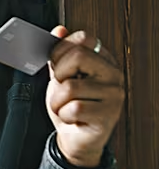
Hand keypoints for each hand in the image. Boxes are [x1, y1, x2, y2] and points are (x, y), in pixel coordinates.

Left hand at [46, 26, 124, 167]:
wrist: (75, 138)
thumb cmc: (69, 105)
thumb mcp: (61, 77)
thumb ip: (59, 55)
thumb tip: (58, 30)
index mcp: (103, 60)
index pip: (85, 38)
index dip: (61, 48)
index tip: (55, 62)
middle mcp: (113, 75)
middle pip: (78, 57)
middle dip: (58, 74)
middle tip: (60, 86)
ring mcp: (115, 95)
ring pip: (70, 87)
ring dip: (57, 101)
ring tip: (64, 107)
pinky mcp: (109, 115)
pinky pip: (74, 108)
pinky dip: (64, 114)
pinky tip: (72, 118)